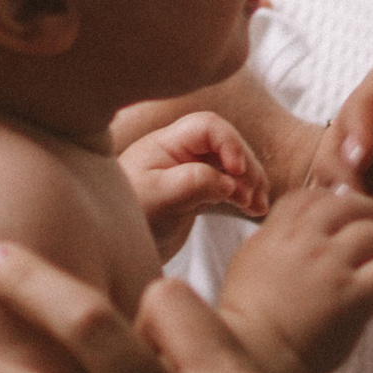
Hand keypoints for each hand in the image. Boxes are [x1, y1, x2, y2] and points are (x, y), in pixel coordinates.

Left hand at [113, 65, 328, 202]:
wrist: (114, 246)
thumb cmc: (130, 215)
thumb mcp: (157, 198)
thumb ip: (192, 184)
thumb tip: (229, 183)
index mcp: (167, 143)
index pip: (208, 126)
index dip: (229, 143)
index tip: (236, 173)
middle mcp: (181, 152)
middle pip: (226, 144)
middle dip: (245, 166)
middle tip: (252, 197)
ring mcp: (191, 171)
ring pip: (232, 165)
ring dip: (251, 181)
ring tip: (258, 206)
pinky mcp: (198, 192)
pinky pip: (229, 184)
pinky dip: (245, 194)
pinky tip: (254, 210)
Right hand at [217, 186, 372, 372]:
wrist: (255, 358)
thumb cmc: (248, 317)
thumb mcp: (250, 260)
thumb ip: (274, 235)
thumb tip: (296, 222)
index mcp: (279, 231)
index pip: (315, 197)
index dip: (334, 202)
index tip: (344, 217)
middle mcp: (307, 241)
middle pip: (351, 205)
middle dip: (369, 214)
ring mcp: (332, 267)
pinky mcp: (353, 297)